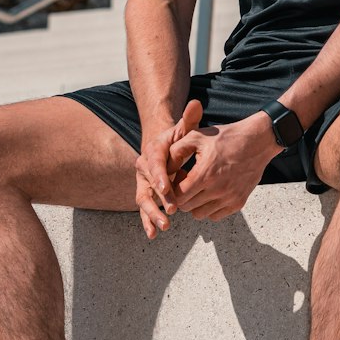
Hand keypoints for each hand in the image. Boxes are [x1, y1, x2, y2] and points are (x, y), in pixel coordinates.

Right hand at [135, 99, 202, 239]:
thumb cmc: (178, 137)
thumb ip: (189, 118)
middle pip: (148, 186)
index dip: (160, 176)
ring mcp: (144, 183)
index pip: (154, 165)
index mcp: (152, 152)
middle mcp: (144, 169)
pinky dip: (149, 222)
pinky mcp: (148, 194)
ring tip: (163, 228)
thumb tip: (196, 104)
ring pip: (145, 201)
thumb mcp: (184, 128)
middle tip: (171, 212)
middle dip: (159, 200)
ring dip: (152, 215)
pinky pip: (147, 209)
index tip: (167, 188)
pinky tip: (154, 235)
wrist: (165, 145)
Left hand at [168, 113, 282, 220]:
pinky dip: (209, 207)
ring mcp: (229, 198)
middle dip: (181, 196)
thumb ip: (175, 152)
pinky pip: (215, 216)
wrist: (258, 140)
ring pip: (199, 214)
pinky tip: (211, 191)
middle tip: (187, 181)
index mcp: (205, 174)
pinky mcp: (238, 203)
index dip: (173, 188)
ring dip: (194, 204)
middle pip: (186, 207)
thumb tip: (162, 170)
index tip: (179, 176)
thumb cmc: (225, 136)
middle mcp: (218, 190)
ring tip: (199, 186)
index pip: (178, 195)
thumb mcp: (197, 136)